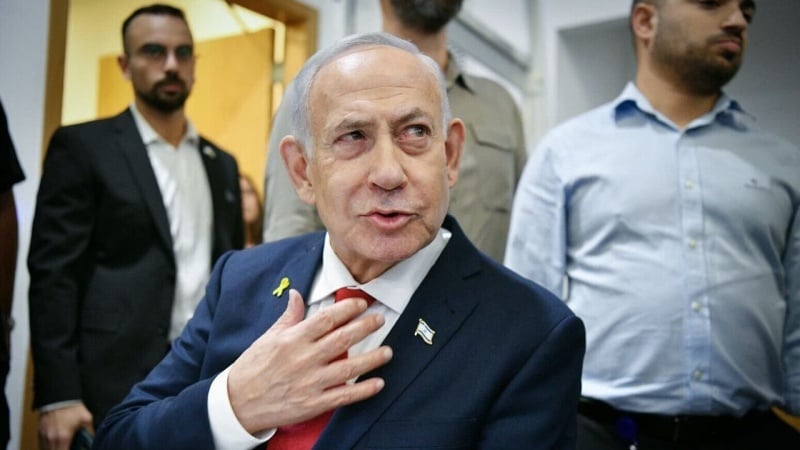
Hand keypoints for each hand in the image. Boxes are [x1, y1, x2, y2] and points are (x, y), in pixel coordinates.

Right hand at [38, 403, 93, 449]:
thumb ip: (90, 432)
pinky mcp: (39, 432)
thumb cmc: (72, 407)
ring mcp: (44, 436)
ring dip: (54, 449)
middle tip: (68, 446)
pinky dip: (48, 447)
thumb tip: (93, 440)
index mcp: (63, 437)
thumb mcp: (86, 419)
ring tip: (63, 445)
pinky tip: (56, 444)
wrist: (58, 396)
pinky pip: (42, 445)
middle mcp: (51, 439)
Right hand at [227, 289, 392, 433]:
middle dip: (364, 327)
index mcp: (292, 340)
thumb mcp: (268, 337)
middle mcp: (303, 359)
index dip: (346, 309)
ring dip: (371, 359)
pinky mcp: (313, 403)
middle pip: (342, 339)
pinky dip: (363, 390)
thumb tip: (296, 294)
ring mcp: (310, 382)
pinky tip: (378, 383)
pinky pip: (343, 396)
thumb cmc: (252, 368)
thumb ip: (288, 316)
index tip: (361, 303)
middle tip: (380, 319)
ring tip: (388, 351)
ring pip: (348, 368)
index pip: (325, 319)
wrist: (237, 403)